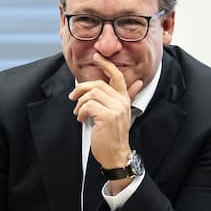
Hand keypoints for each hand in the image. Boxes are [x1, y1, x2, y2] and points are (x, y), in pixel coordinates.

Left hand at [68, 53, 143, 174]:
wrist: (116, 154)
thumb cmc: (113, 134)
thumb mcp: (120, 113)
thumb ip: (128, 96)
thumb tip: (138, 82)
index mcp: (124, 99)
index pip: (117, 76)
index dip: (106, 64)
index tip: (97, 56)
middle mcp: (122, 102)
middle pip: (98, 85)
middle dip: (81, 89)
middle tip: (73, 97)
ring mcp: (116, 109)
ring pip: (91, 94)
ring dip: (80, 104)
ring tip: (78, 113)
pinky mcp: (107, 117)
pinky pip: (88, 106)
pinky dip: (80, 112)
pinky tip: (81, 119)